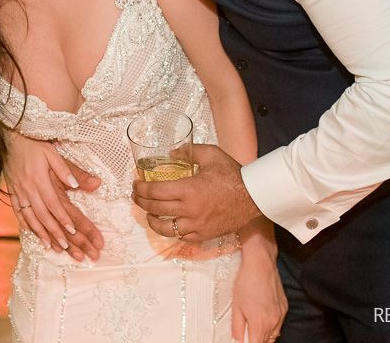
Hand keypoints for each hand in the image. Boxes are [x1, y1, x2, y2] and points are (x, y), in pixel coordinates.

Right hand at [3, 130, 103, 260]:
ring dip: (40, 233)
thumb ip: (63, 169)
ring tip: (50, 246)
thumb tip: (75, 185)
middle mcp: (28, 189)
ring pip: (29, 217)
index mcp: (39, 179)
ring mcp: (18, 192)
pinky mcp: (12, 193)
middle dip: (54, 231)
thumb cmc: (33, 145)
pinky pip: (18, 212)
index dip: (62, 218)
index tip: (72, 230)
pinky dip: (26, 224)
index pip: (52, 203)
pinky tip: (33, 233)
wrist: (8, 140)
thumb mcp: (51, 152)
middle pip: (42, 215)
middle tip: (66, 246)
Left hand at [133, 144, 261, 242]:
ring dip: (152, 220)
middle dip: (140, 201)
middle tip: (136, 195)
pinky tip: (169, 224)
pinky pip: (181, 237)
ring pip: (164, 228)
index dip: (140, 188)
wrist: (254, 197)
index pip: (154, 191)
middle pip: (155, 209)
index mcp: (188, 189)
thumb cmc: (232, 174)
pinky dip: (172, 231)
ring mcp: (196, 225)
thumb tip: (172, 153)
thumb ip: (188, 151)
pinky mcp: (204, 235)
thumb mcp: (210, 154)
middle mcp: (189, 210)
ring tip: (148, 214)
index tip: (135, 184)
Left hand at [232, 221, 285, 342]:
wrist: (261, 264)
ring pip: (274, 335)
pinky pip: (279, 325)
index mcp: (259, 324)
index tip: (244, 340)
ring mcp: (280, 316)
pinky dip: (271, 327)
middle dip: (256, 341)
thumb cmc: (246, 282)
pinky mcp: (285, 308)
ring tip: (254, 329)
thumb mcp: (236, 305)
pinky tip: (263, 319)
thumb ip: (237, 326)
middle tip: (247, 335)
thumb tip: (237, 340)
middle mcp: (273, 323)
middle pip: (266, 342)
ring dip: (264, 336)